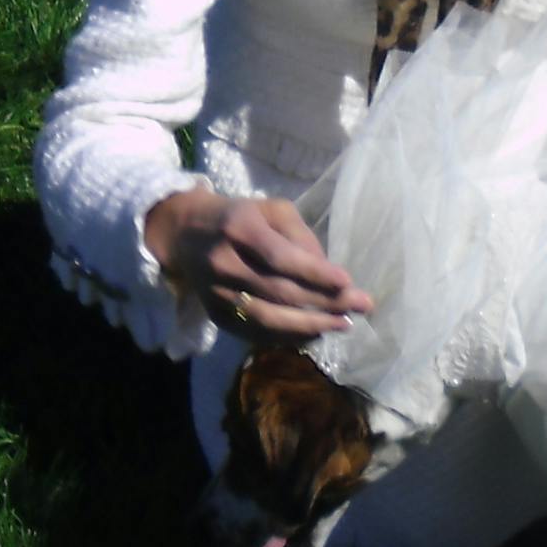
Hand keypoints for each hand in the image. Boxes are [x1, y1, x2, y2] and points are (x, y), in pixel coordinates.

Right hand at [144, 188, 371, 346]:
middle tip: (361, 306)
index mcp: (240, 229)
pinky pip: (255, 332)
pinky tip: (315, 333)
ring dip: (311, 325)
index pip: (281, 258)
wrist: (185, 234)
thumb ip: (301, 237)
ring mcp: (217, 294)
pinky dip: (288, 336)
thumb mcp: (272, 210)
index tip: (348, 283)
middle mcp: (224, 264)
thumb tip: (327, 272)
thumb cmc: (240, 217)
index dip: (315, 273)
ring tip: (344, 324)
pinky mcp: (216, 315)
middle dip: (325, 302)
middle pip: (279, 291)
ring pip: (268, 318)